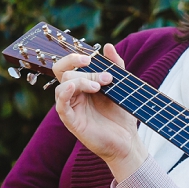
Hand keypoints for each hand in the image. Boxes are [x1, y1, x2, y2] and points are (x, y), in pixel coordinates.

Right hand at [54, 44, 147, 181]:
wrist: (128, 141)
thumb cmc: (122, 115)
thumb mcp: (121, 87)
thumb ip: (116, 66)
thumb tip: (107, 46)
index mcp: (82, 84)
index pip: (69, 65)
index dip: (75, 57)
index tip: (92, 57)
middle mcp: (74, 94)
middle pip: (65, 72)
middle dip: (84, 69)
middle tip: (106, 77)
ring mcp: (71, 107)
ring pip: (62, 85)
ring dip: (81, 81)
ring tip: (100, 87)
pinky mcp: (71, 120)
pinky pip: (60, 104)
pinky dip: (64, 93)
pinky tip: (73, 87)